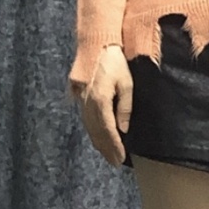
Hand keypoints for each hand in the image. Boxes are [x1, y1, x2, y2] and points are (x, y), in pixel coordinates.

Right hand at [75, 44, 132, 166]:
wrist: (98, 47)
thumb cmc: (116, 63)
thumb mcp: (127, 83)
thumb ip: (125, 107)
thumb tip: (123, 128)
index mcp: (99, 100)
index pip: (107, 129)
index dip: (114, 145)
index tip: (121, 157)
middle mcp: (88, 103)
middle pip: (97, 132)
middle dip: (106, 149)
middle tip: (115, 162)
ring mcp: (82, 101)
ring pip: (90, 128)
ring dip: (99, 143)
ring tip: (108, 155)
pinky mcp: (81, 99)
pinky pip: (87, 121)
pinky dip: (93, 133)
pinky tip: (99, 139)